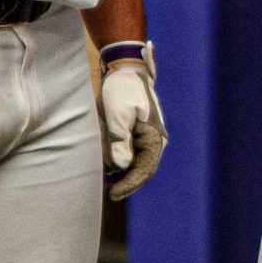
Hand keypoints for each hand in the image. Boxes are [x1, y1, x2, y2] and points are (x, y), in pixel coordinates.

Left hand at [96, 43, 168, 200]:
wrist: (125, 68)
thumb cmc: (122, 90)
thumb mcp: (118, 115)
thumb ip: (120, 143)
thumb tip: (121, 167)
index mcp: (155, 137)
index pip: (145, 170)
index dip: (129, 185)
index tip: (113, 194)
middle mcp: (154, 140)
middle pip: (142, 170)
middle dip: (126, 181)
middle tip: (110, 192)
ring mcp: (146, 136)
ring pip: (135, 162)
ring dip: (121, 170)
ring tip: (106, 174)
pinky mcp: (136, 132)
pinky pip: (130, 152)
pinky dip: (119, 159)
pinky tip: (108, 162)